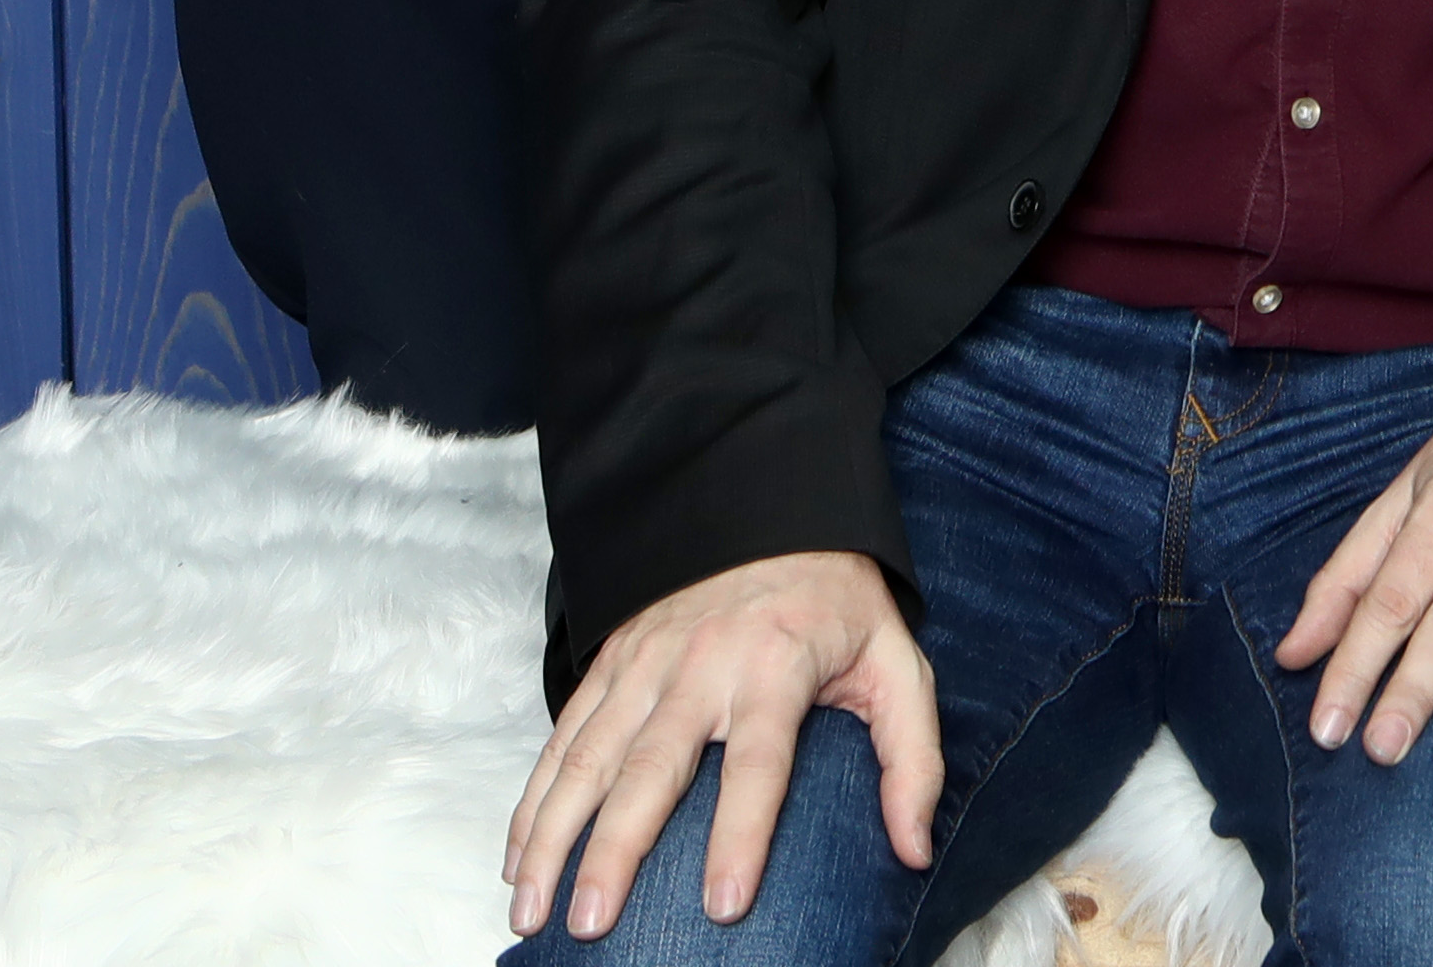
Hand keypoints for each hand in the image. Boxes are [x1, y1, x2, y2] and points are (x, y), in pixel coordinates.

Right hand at [503, 549, 937, 944]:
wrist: (778, 508)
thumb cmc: (838, 604)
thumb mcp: (896, 665)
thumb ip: (912, 758)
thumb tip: (914, 851)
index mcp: (778, 664)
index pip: (759, 760)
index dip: (743, 834)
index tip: (724, 907)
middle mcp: (704, 661)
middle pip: (652, 765)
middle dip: (615, 850)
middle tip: (591, 925)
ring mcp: (648, 659)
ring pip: (590, 753)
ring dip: (554, 833)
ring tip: (532, 909)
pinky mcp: (614, 658)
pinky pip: (564, 733)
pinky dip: (535, 797)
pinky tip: (517, 856)